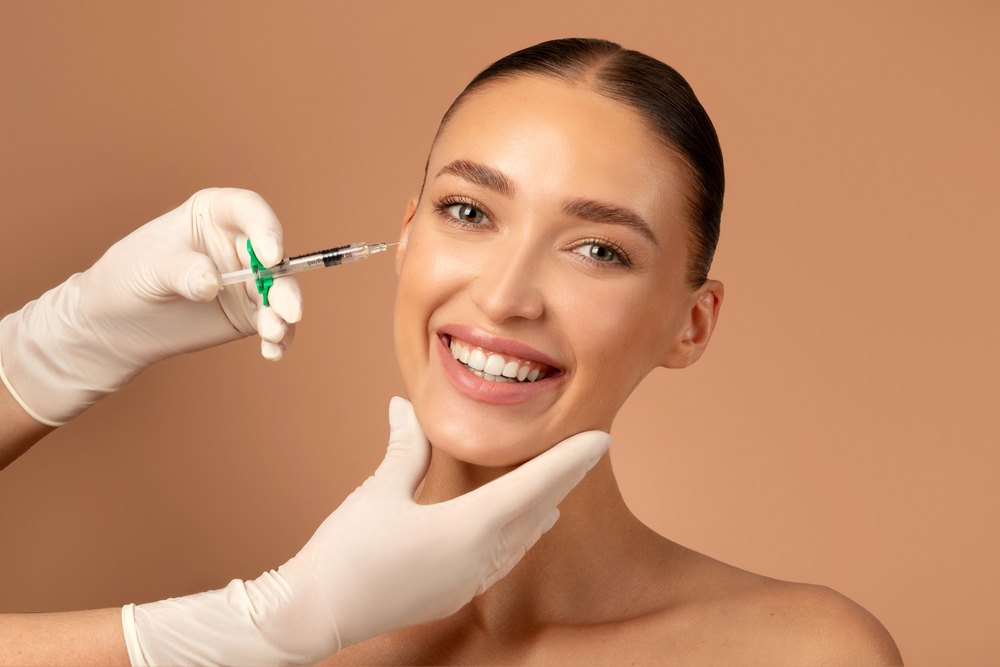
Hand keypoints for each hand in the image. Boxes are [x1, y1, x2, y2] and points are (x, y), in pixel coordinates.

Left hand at [0, 188, 301, 425]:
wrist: (114, 324)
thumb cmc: (126, 279)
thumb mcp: (148, 268)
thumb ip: (181, 270)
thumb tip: (213, 283)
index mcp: (213, 215)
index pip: (249, 210)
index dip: (266, 228)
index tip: (269, 255)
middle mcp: (239, 245)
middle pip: (274, 257)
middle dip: (284, 284)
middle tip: (288, 310)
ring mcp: (248, 280)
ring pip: (280, 292)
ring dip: (284, 314)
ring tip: (271, 334)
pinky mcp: (250, 314)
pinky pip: (275, 323)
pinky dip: (278, 338)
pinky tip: (271, 351)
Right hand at [123, 397, 609, 665]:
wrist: (316, 613)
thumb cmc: (345, 551)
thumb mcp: (378, 490)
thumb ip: (403, 448)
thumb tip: (402, 406)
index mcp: (467, 529)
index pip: (534, 487)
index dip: (569, 461)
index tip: (600, 439)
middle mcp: (480, 558)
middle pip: (537, 512)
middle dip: (563, 480)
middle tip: (587, 450)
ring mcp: (469, 581)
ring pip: (524, 539)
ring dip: (543, 508)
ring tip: (559, 486)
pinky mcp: (455, 592)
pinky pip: (504, 558)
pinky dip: (520, 533)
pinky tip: (521, 526)